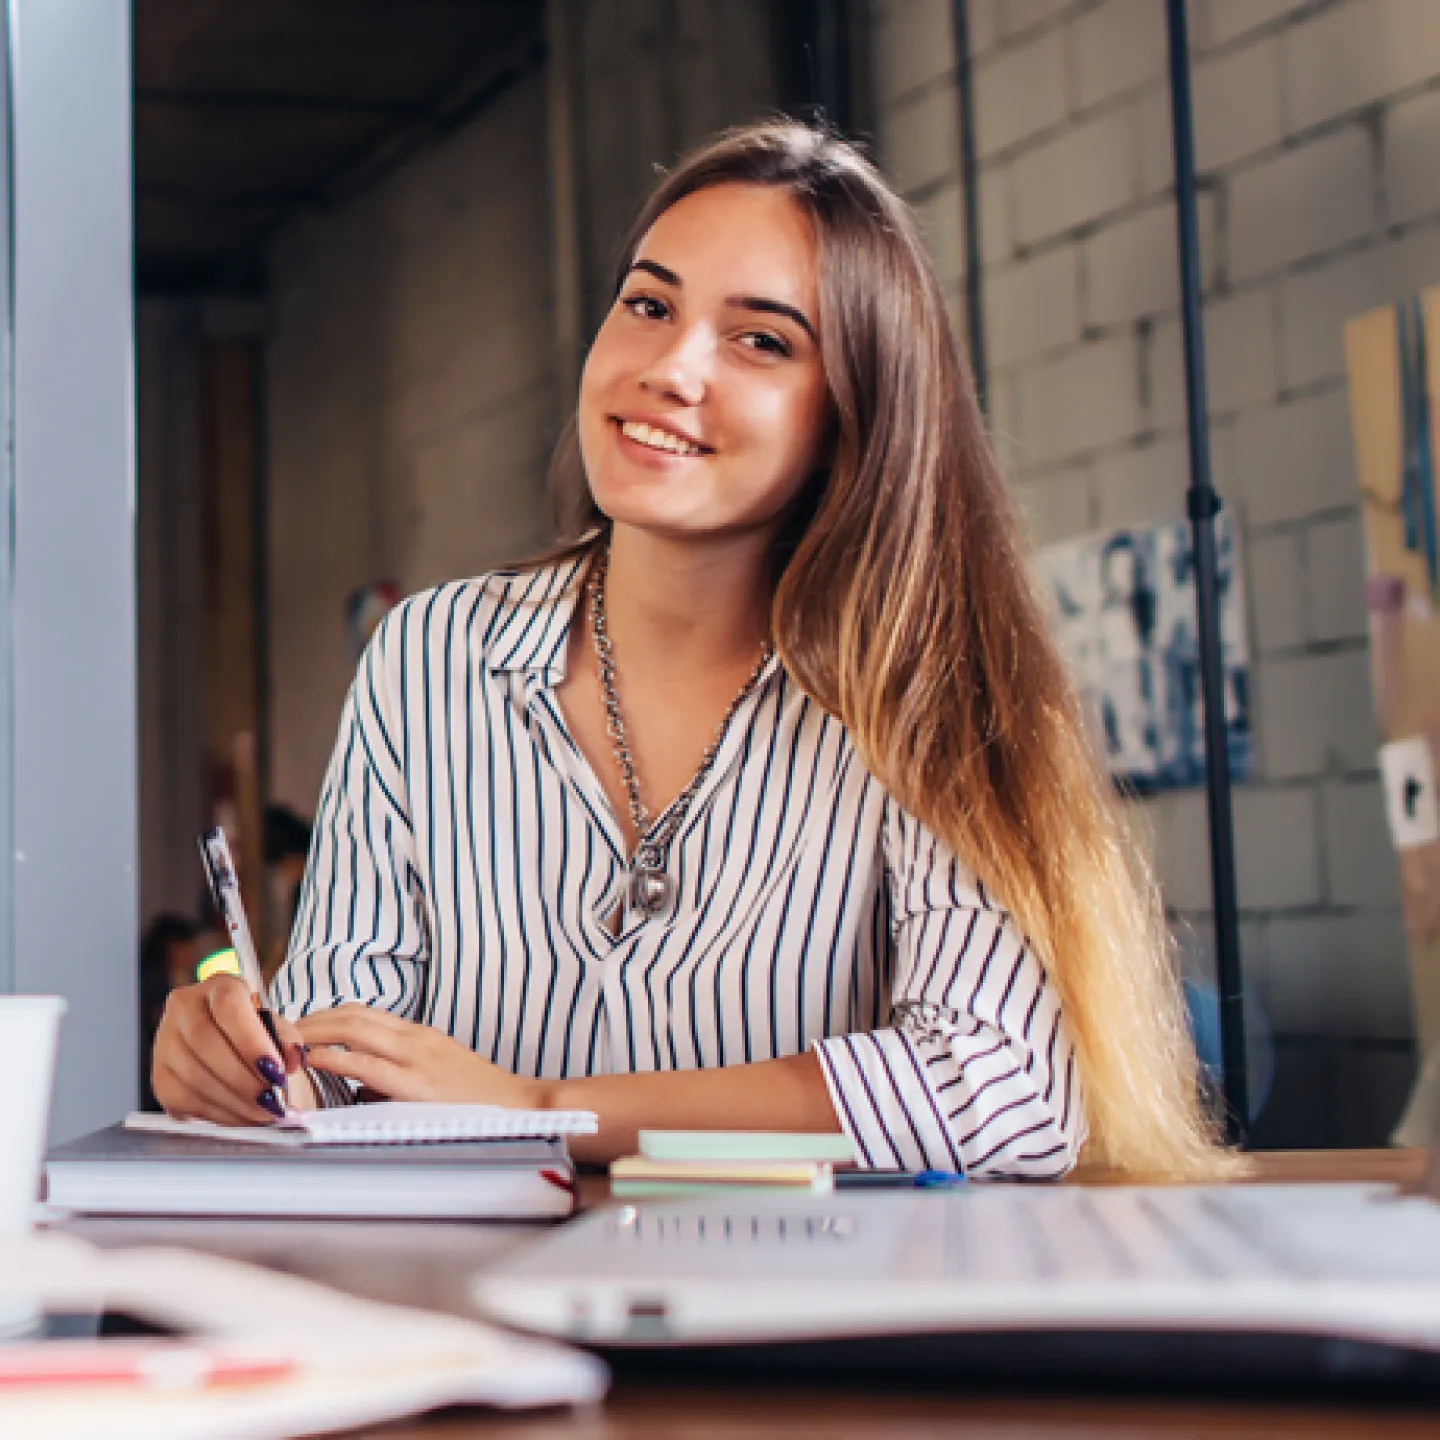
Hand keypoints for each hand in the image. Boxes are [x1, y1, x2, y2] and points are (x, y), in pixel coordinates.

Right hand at [152, 975, 309, 1124]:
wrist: (229, 1048)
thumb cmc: (255, 1034)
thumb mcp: (275, 1026)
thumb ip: (286, 1039)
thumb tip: (293, 1060)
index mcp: (218, 987)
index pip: (228, 1006)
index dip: (252, 1041)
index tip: (277, 1072)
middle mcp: (184, 1008)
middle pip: (207, 1044)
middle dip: (245, 1080)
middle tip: (273, 1102)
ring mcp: (165, 1042)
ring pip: (195, 1076)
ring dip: (234, 1102)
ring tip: (264, 1114)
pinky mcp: (160, 1077)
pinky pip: (186, 1100)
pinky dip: (220, 1113)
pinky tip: (242, 1117)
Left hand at [295, 1005, 547, 1106]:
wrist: (518, 1108)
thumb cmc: (478, 1100)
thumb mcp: (435, 1076)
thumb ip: (398, 1075)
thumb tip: (359, 1088)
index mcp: (419, 1036)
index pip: (362, 1013)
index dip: (325, 1016)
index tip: (297, 1025)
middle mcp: (416, 1038)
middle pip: (352, 1014)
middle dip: (311, 1018)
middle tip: (278, 1027)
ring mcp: (416, 1057)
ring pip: (354, 1029)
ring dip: (314, 1031)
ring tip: (285, 1040)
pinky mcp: (416, 1083)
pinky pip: (366, 1063)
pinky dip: (333, 1057)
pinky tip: (311, 1060)